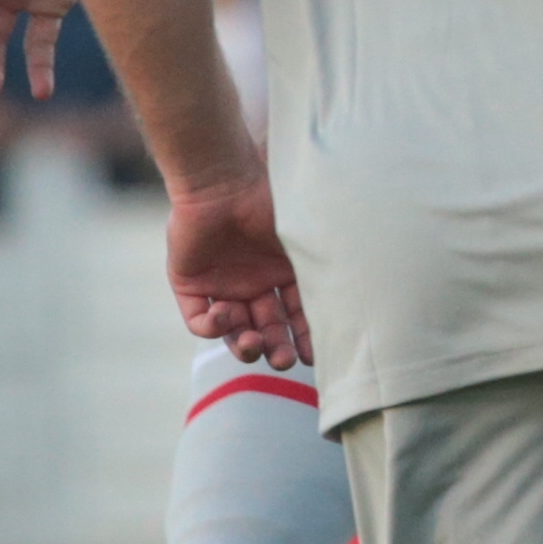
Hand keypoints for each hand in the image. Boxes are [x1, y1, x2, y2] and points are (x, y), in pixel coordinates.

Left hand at [168, 172, 309, 367]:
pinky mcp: (189, 284)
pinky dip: (212, 327)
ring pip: (234, 330)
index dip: (304, 338)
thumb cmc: (268, 203)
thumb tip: (352, 303)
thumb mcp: (304, 238)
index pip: (295, 314)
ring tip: (253, 343)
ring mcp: (221, 284)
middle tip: (283, 361)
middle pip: (266, 328)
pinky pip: (199, 320)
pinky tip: (224, 314)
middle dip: (277, 348)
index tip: (313, 357)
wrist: (221, 182)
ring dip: (245, 345)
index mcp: (281, 270)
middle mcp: (252, 281)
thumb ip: (322, 268)